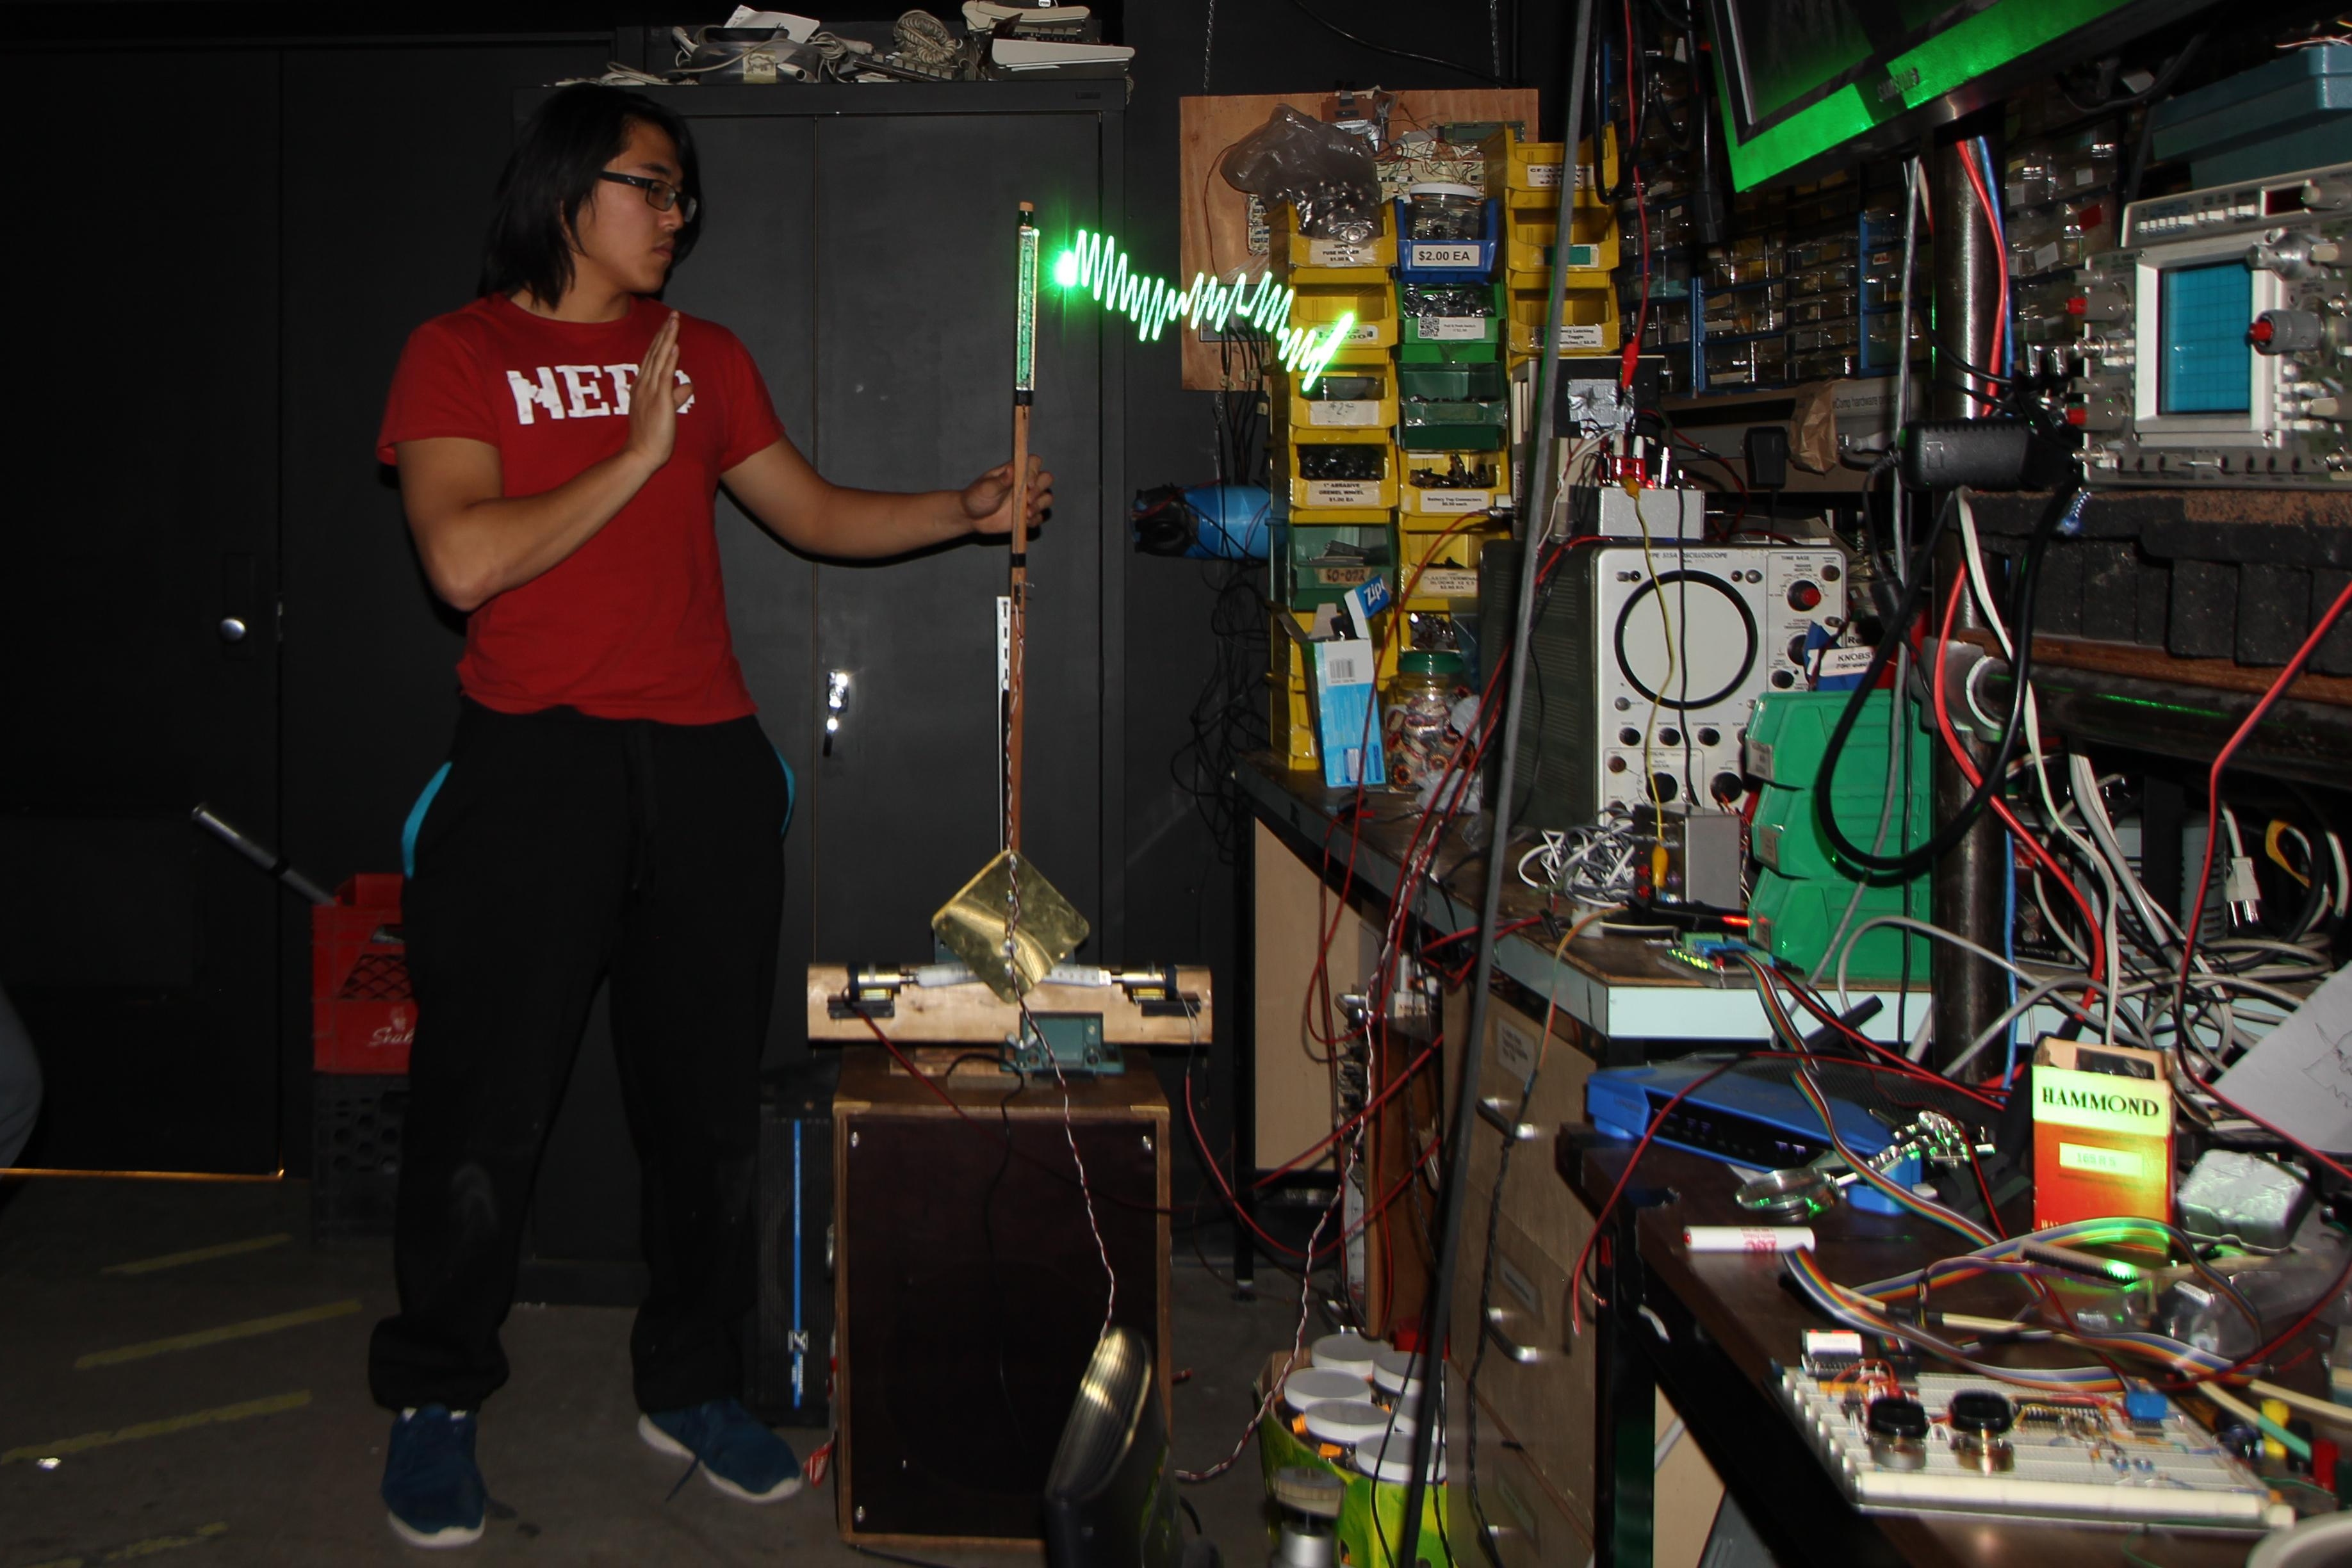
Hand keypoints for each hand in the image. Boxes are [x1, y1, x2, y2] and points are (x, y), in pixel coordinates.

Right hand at [625, 312, 693, 470]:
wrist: (640, 455)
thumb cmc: (651, 438)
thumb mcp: (665, 413)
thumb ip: (676, 397)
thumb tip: (687, 387)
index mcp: (642, 387)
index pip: (652, 358)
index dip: (660, 341)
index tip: (668, 325)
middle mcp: (643, 385)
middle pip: (654, 353)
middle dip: (664, 332)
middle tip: (673, 315)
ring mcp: (649, 391)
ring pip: (659, 359)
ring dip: (667, 338)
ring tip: (675, 321)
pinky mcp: (658, 400)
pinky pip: (664, 376)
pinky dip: (669, 360)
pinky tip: (674, 346)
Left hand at [960, 455, 1053, 537]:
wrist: (971, 517)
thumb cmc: (976, 497)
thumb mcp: (986, 488)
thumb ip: (1001, 480)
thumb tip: (1012, 469)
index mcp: (1015, 472)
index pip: (1034, 463)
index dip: (1035, 471)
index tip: (1027, 484)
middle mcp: (1025, 484)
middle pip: (1046, 479)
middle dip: (1040, 489)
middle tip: (1028, 500)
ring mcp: (1027, 500)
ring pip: (1047, 498)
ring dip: (1040, 505)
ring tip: (1026, 514)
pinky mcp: (1027, 516)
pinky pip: (1040, 517)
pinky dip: (1035, 520)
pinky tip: (1025, 522)